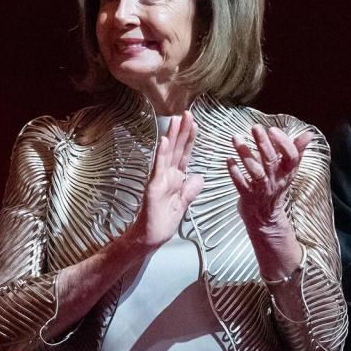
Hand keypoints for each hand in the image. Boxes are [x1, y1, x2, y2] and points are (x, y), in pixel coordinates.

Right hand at [127, 111, 203, 251]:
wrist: (151, 237)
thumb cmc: (164, 221)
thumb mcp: (184, 203)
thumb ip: (191, 189)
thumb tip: (199, 176)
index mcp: (175, 178)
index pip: (184, 154)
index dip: (190, 138)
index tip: (194, 122)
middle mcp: (167, 175)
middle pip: (177, 149)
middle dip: (182, 131)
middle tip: (187, 112)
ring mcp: (159, 179)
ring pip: (167, 154)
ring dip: (171, 136)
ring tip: (175, 120)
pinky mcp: (153, 187)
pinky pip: (158, 168)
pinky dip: (161, 154)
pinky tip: (164, 142)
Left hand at [228, 124, 312, 229]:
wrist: (266, 216)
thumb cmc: (277, 186)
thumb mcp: (290, 170)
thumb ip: (297, 150)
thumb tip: (309, 134)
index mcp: (287, 171)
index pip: (291, 157)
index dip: (283, 143)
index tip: (273, 130)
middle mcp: (276, 179)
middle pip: (271, 160)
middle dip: (263, 143)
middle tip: (255, 127)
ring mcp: (262, 188)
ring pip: (255, 171)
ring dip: (245, 154)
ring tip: (236, 138)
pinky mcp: (248, 195)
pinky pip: (241, 183)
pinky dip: (234, 171)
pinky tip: (229, 159)